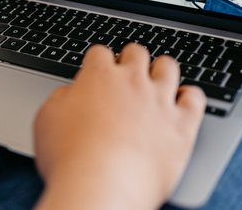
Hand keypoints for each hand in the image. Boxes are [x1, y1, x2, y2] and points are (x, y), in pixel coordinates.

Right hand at [34, 44, 205, 209]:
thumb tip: (71, 93)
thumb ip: (61, 98)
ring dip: (162, 70)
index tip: (96, 72)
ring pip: (168, 67)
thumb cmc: (69, 159)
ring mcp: (160, 101)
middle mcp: (132, 82)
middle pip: (136, 52)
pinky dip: (189, 96)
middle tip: (126, 74)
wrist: (101, 189)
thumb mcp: (46, 120)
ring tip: (157, 81)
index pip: (100, 53)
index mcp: (98, 77)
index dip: (97, 62)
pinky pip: (195, 98)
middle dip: (130, 60)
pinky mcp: (182, 126)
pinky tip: (182, 102)